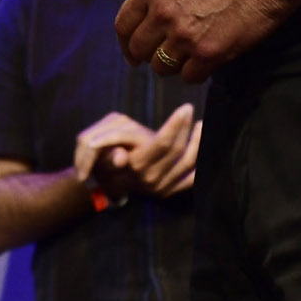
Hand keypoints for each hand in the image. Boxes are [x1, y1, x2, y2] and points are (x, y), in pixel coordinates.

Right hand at [78, 104, 198, 200]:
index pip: (163, 143)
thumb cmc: (100, 157)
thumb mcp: (95, 149)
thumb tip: (120, 158)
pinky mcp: (167, 191)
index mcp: (135, 164)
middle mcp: (150, 177)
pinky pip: (190, 181)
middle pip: (177, 149)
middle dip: (186, 127)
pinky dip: (200, 167)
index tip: (185, 108)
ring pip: (187, 163)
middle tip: (190, 109)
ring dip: (198, 142)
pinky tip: (205, 150)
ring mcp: (160, 187)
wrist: (103, 183)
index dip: (176, 125)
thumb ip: (108, 147)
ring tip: (202, 125)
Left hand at [115, 0, 300, 82]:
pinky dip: (196, 74)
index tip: (133, 55)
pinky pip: (189, 77)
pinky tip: (207, 64)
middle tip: (165, 58)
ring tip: (189, 58)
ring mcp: (184, 35)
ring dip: (173, 66)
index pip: (122, 26)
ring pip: (161, 67)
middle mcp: (161, 14)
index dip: (125, 45)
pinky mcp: (209, 52)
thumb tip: (147, 19)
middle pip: (139, 50)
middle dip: (149, 56)